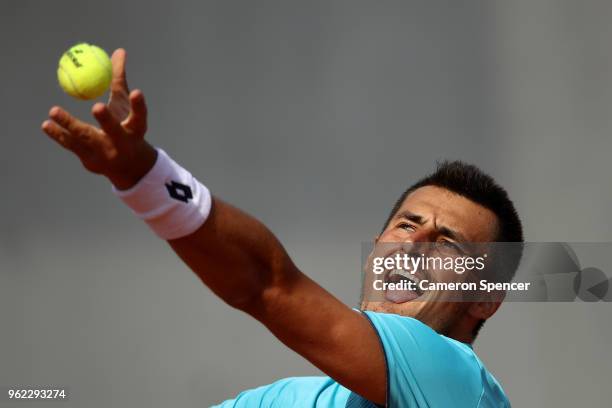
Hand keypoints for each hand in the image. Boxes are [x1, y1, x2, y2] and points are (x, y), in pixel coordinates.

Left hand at [42, 48, 156, 189]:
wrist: (127, 167)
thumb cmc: (126, 127)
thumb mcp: (123, 106)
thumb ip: (118, 80)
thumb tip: (119, 51)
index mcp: (135, 130)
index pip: (140, 116)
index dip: (139, 106)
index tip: (136, 91)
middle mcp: (122, 143)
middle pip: (114, 131)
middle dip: (106, 120)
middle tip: (97, 106)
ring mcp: (105, 154)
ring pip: (87, 138)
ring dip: (70, 125)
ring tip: (54, 111)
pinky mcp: (90, 161)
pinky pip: (72, 145)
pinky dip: (59, 134)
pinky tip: (47, 124)